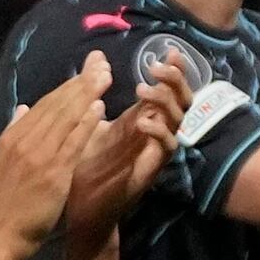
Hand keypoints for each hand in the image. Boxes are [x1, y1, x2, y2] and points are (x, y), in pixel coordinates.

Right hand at [0, 52, 113, 253]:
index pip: (43, 104)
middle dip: (80, 83)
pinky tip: (99, 108)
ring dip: (86, 95)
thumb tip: (23, 108)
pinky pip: (72, 142)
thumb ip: (14, 133)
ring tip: (105, 76)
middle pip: (55, 104)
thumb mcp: (3, 162)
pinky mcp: (52, 172)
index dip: (66, 87)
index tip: (84, 72)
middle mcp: (23, 140)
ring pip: (65, 118)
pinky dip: (85, 123)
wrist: (0, 234)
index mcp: (12, 137)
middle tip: (102, 64)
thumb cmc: (5, 203)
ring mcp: (37, 155)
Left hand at [55, 50, 191, 251]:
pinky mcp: (152, 170)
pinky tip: (143, 121)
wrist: (77, 208)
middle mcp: (153, 134)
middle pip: (181, 101)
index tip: (169, 50)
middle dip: (176, 81)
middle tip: (160, 67)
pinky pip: (167, 148)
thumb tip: (95, 58)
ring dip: (165, 102)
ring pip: (178, 121)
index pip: (166, 90)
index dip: (172, 71)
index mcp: (139, 120)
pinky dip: (159, 131)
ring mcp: (154, 152)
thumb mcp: (84, 122)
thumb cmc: (81, 167)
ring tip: (145, 91)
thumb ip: (91, 92)